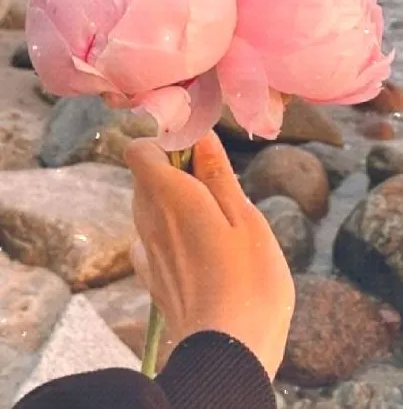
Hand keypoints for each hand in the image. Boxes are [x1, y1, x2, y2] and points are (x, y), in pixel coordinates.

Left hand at [125, 130, 294, 380]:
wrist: (227, 351)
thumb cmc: (248, 279)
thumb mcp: (245, 217)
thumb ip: (217, 173)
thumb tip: (200, 134)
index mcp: (170, 195)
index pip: (139, 149)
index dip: (166, 143)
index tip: (201, 153)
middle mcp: (148, 218)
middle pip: (147, 175)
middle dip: (178, 172)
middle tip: (220, 192)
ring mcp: (146, 249)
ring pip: (150, 206)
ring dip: (176, 203)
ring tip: (217, 225)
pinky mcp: (151, 276)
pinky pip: (152, 238)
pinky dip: (170, 233)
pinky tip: (200, 252)